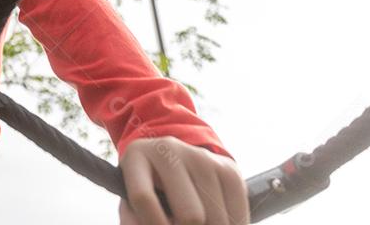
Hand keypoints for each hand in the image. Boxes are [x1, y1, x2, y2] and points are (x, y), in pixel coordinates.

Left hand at [118, 137, 247, 224]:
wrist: (176, 162)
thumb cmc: (149, 188)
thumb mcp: (132, 200)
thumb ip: (134, 219)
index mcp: (137, 156)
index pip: (143, 197)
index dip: (153, 224)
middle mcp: (170, 150)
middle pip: (190, 215)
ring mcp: (202, 157)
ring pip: (215, 219)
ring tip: (196, 223)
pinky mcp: (228, 168)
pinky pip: (237, 214)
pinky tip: (216, 222)